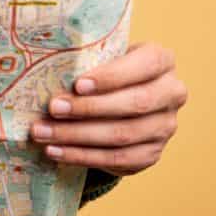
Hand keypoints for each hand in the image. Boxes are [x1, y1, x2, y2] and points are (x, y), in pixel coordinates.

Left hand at [29, 41, 186, 175]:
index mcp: (162, 61)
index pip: (145, 65)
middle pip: (134, 104)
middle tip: (53, 109)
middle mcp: (172, 94)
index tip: (77, 84)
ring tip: (43, 133)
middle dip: (88, 108)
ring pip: (123, 135)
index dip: (112, 76)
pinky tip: (55, 151)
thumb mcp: (102, 55)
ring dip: (77, 136)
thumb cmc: (103, 71)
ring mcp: (165, 127)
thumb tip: (47, 66)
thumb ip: (85, 57)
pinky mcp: (152, 153)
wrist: (118, 100)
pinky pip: (117, 160)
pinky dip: (82, 157)